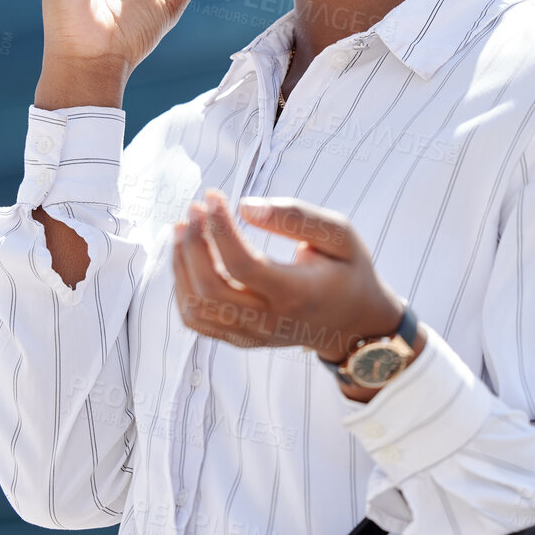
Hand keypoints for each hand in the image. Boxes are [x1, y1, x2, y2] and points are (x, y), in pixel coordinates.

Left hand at [171, 189, 413, 373]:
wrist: (353, 324)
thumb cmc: (347, 271)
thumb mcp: (340, 236)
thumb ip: (297, 217)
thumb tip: (244, 206)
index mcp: (297, 295)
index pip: (243, 265)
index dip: (220, 227)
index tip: (213, 196)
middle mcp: (270, 321)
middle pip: (210, 289)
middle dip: (193, 243)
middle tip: (194, 208)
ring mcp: (252, 335)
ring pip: (195, 307)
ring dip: (181, 264)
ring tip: (183, 228)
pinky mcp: (239, 339)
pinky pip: (196, 320)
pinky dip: (182, 287)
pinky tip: (188, 257)